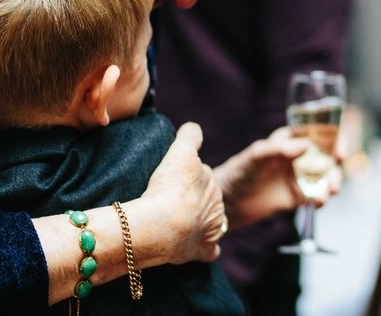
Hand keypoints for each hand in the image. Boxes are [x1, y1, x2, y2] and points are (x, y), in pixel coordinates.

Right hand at [141, 122, 226, 263]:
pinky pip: (209, 250)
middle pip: (206, 197)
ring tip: (174, 221)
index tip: (178, 178)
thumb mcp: (181, 152)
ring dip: (198, 221)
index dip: (190, 174)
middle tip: (170, 199)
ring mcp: (211, 229)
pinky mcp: (203, 250)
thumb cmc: (171, 187)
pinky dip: (205, 248)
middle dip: (194, 198)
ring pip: (209, 221)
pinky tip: (194, 246)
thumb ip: (190, 136)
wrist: (164, 225)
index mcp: (211, 182)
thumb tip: (193, 130)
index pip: (203, 173)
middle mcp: (216, 204)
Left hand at [214, 127, 342, 229]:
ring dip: (331, 181)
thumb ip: (279, 150)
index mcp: (286, 142)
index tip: (340, 148)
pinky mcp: (295, 197)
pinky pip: (315, 196)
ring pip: (323, 177)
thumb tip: (306, 145)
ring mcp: (296, 178)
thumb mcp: (256, 157)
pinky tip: (320, 202)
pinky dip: (321, 198)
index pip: (314, 134)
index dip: (332, 138)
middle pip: (324, 156)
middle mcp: (295, 158)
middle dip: (336, 162)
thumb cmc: (237, 172)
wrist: (226, 202)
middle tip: (338, 168)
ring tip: (331, 190)